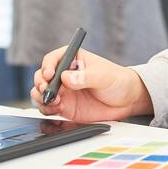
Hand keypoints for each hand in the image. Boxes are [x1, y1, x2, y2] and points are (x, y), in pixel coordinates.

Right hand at [32, 46, 153, 122]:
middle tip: (48, 91)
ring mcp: (63, 91)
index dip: (47, 66)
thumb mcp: (104, 76)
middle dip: (40, 83)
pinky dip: (46, 109)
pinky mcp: (64, 106)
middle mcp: (64, 74)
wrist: (126, 100)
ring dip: (41, 97)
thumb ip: (86, 77)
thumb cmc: (117, 81)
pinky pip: (47, 108)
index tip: (49, 75)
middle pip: (42, 76)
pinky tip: (55, 109)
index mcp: (73, 59)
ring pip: (40, 92)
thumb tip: (66, 78)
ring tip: (53, 102)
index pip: (53, 59)